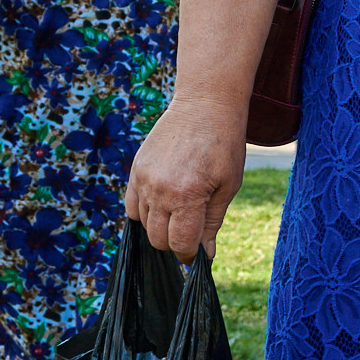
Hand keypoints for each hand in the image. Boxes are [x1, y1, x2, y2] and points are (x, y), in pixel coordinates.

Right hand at [125, 93, 248, 261]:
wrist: (205, 105)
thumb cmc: (224, 145)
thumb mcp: (228, 186)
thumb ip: (212, 222)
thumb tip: (205, 254)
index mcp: (187, 196)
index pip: (180, 243)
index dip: (189, 254)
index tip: (196, 253)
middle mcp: (160, 190)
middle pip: (158, 238)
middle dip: (175, 243)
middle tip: (191, 232)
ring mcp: (143, 179)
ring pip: (143, 224)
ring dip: (160, 227)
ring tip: (180, 212)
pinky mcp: (135, 169)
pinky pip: (131, 206)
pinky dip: (144, 213)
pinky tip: (162, 205)